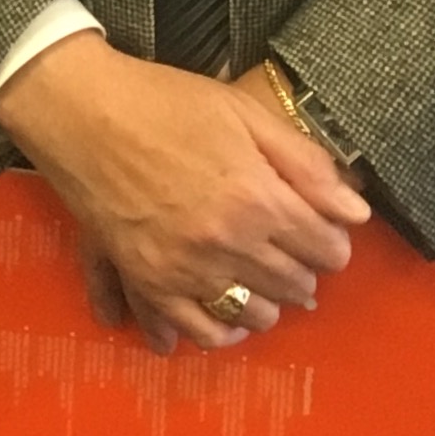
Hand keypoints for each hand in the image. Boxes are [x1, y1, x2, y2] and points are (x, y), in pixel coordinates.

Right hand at [0, 32, 368, 355]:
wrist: (78, 109)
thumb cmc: (162, 102)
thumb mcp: (243, 112)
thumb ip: (305, 163)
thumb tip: (356, 213)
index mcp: (259, 198)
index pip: (326, 248)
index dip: (331, 241)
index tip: (321, 232)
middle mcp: (228, 243)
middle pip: (295, 283)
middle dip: (303, 270)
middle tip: (291, 252)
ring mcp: (186, 267)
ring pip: (254, 312)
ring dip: (269, 300)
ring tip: (262, 281)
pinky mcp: (148, 279)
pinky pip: (198, 329)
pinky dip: (221, 332)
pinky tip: (229, 319)